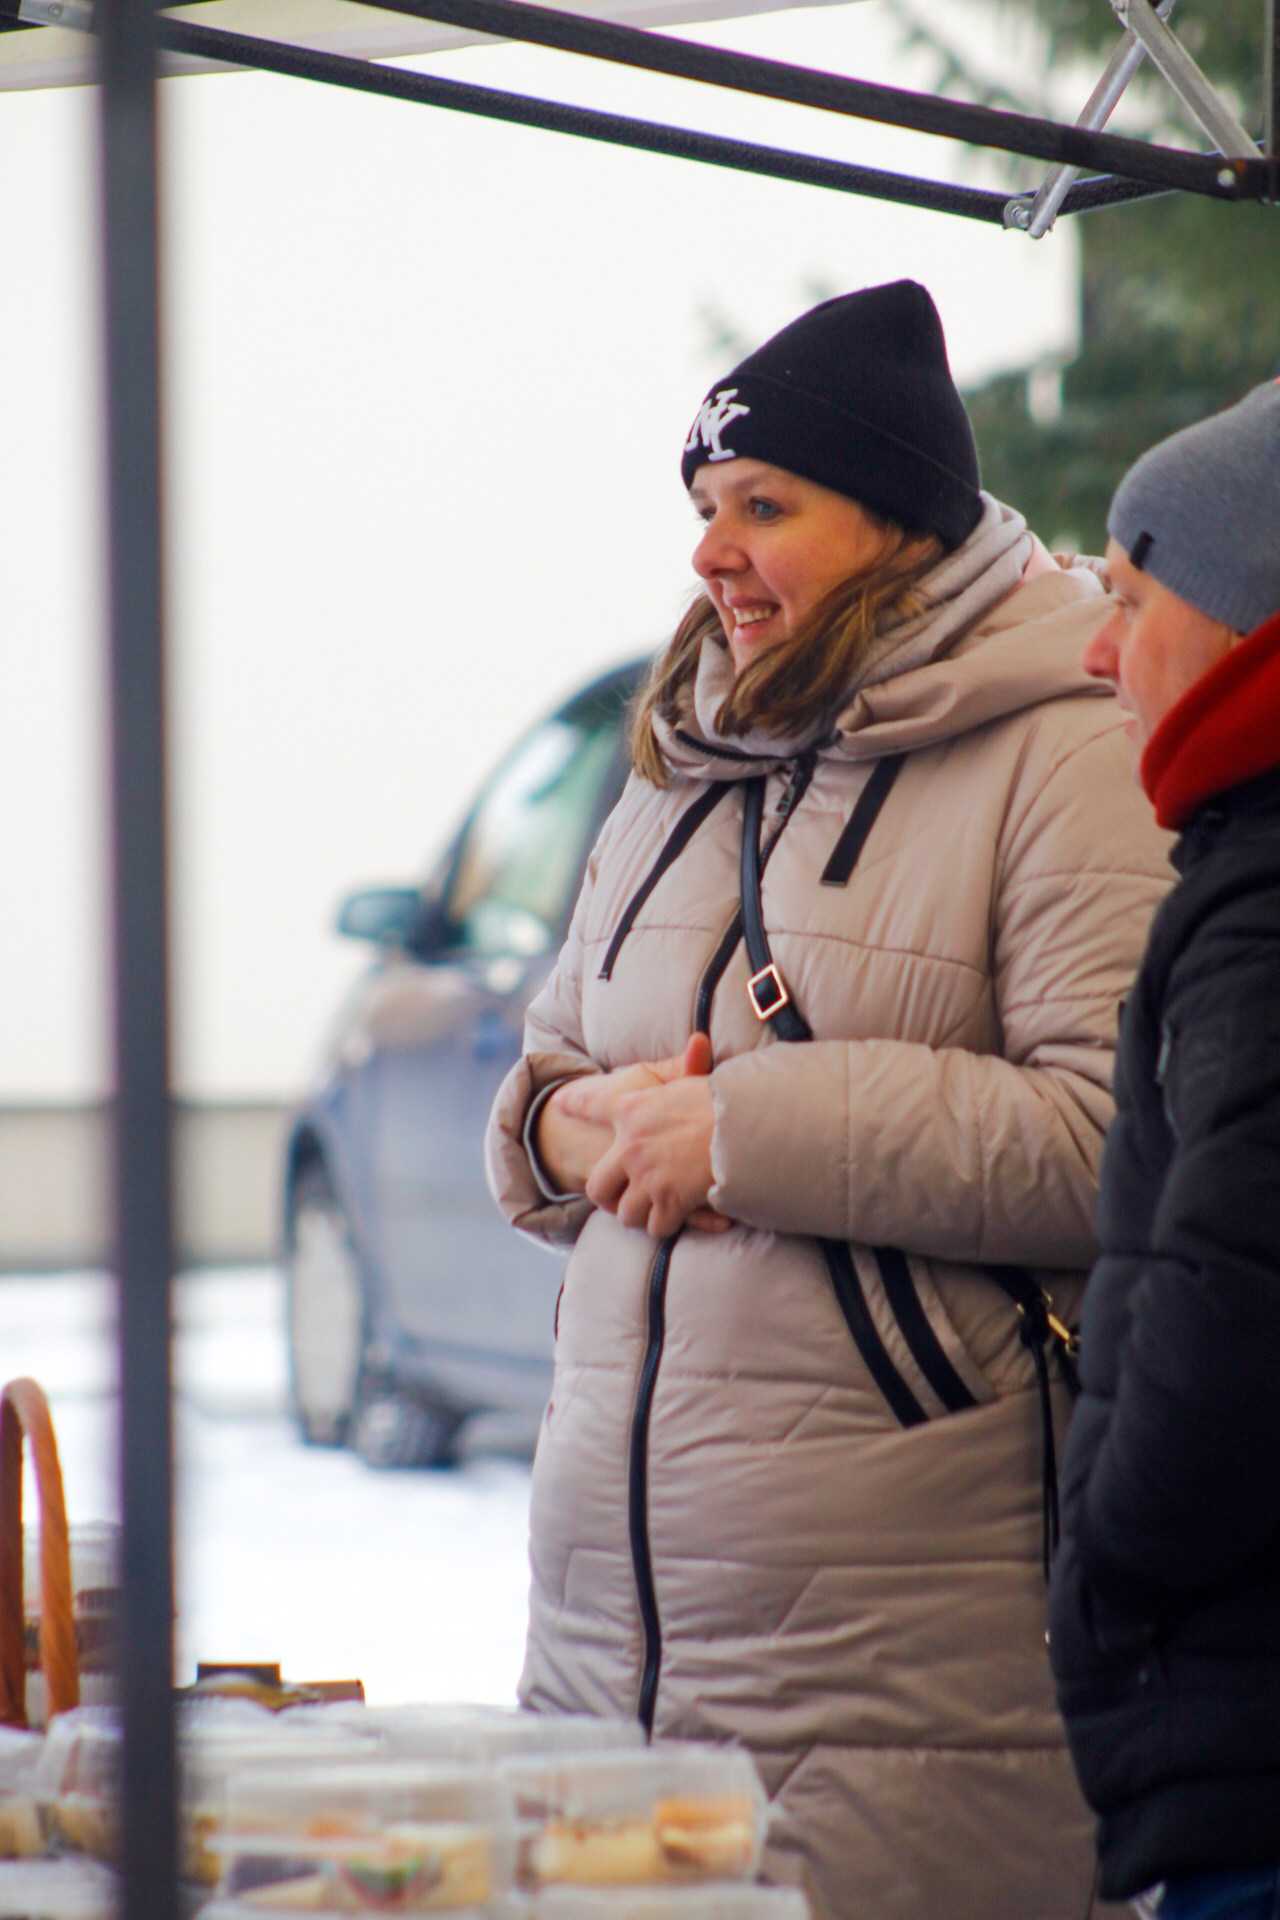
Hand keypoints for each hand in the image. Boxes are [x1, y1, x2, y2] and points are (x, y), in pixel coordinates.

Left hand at [559, 1035, 728, 1239]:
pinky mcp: (668, 1202)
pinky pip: (656, 1226)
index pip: (592, 1106)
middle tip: (618, 1199)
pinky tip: (675, 1220)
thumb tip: (699, 1041)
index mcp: (631, 1110)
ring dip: (639, 1215)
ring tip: (651, 1212)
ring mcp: (646, 1178)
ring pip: (626, 1213)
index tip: (560, 1104)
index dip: (575, 1105)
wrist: (739, 1127)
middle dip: (607, 1198)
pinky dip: (665, 1225)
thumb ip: (688, 1068)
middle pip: (598, 1186)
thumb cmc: (721, 1099)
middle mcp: (630, 1147)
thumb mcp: (694, 1080)